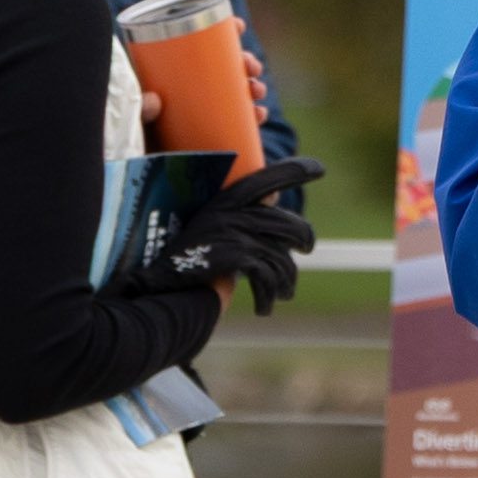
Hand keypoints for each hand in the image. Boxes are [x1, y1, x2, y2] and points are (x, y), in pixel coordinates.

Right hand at [117, 158, 321, 315]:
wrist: (158, 285)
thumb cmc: (179, 260)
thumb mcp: (206, 227)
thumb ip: (237, 216)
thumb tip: (277, 206)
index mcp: (226, 199)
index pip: (267, 178)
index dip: (295, 171)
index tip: (319, 168)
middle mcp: (234, 211)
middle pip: (289, 225)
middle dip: (304, 240)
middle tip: (306, 249)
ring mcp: (237, 233)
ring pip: (284, 257)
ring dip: (287, 282)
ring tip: (283, 293)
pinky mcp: (237, 257)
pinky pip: (269, 277)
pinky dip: (269, 297)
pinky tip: (263, 309)